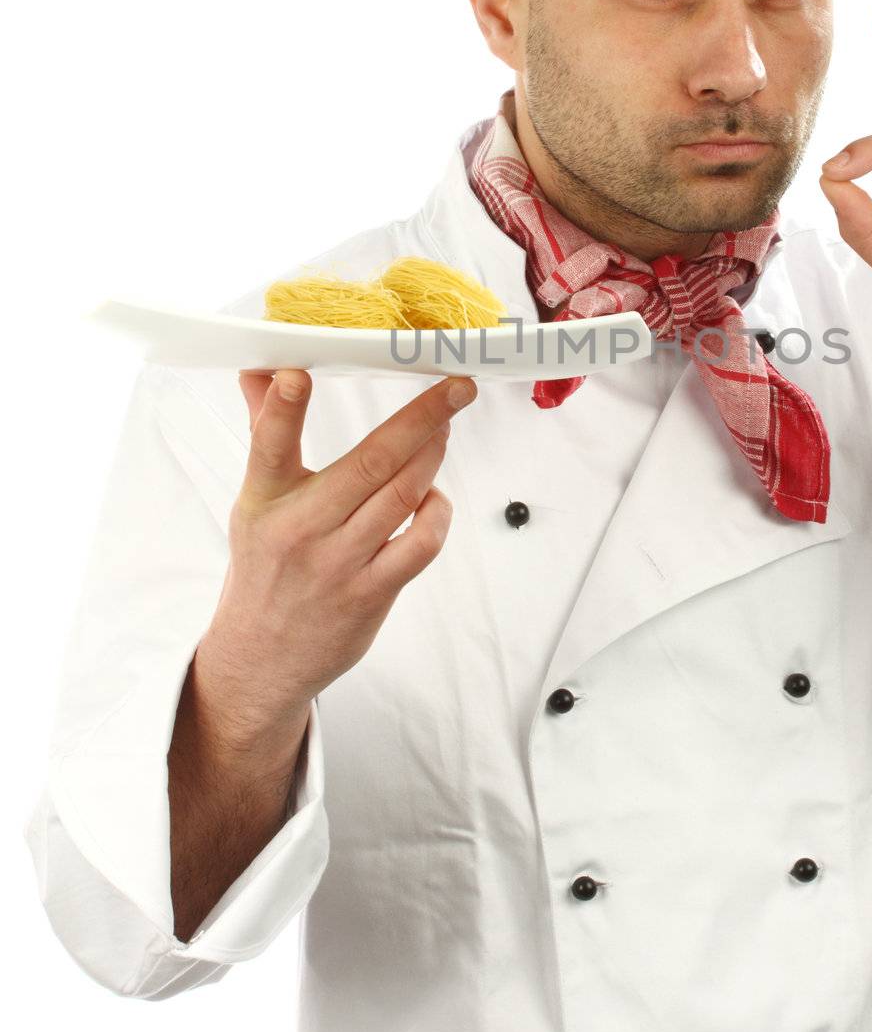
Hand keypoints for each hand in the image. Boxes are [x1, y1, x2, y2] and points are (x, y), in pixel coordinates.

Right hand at [200, 367, 477, 730]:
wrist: (261, 659)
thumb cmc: (264, 569)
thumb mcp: (254, 502)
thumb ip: (266, 433)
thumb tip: (261, 371)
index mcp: (265, 499)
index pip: (269, 446)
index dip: (284, 409)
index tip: (297, 373)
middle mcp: (301, 529)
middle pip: (370, 461)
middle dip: (421, 417)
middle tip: (456, 387)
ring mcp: (339, 563)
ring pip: (403, 495)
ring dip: (434, 456)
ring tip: (445, 429)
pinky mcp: (371, 593)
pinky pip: (421, 544)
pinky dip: (437, 513)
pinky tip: (433, 499)